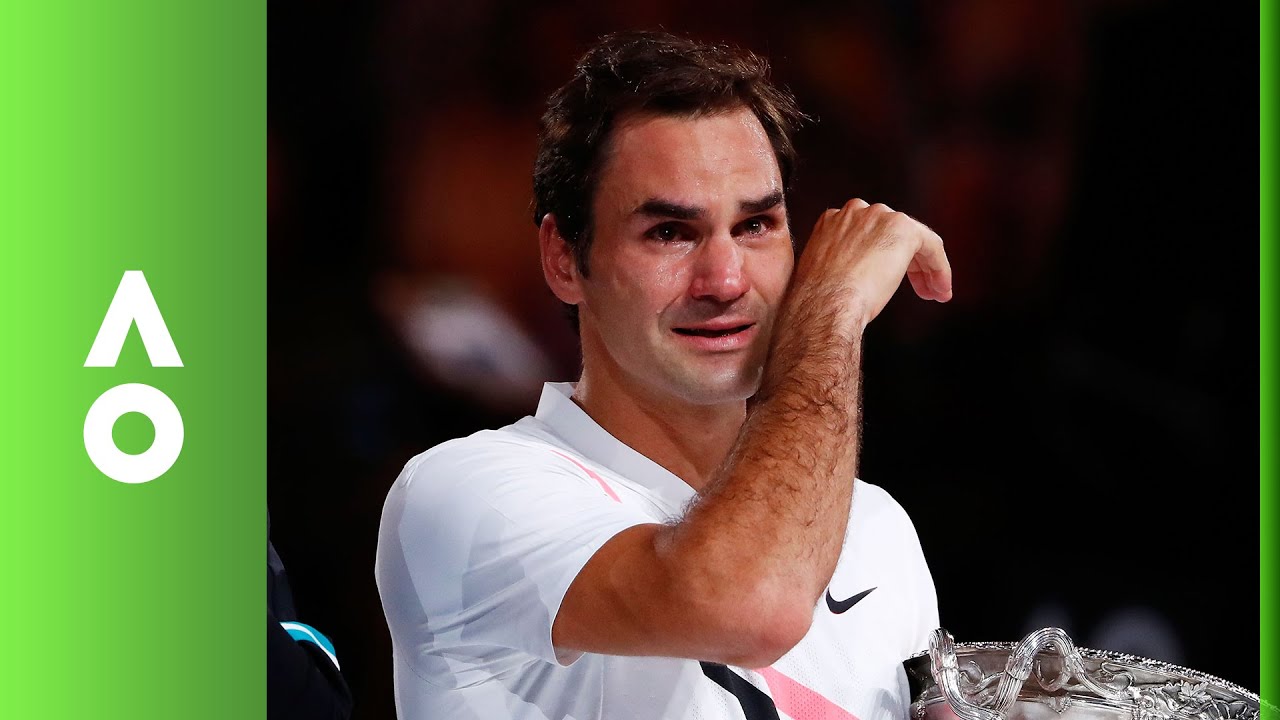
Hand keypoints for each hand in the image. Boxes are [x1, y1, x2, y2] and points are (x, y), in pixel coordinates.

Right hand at [790, 199, 951, 332]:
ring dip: (925, 268)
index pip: (867, 233)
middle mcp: (856, 211)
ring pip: (913, 240)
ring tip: (933, 292)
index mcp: (832, 221)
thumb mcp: (824, 273)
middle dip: (907, 263)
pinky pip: (931, 244)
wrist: (826, 302)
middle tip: (920, 288)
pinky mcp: (903, 229)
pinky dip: (939, 267)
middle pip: (892, 234)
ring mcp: (879, 217)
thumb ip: (840, 263)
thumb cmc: (821, 299)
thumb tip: (855, 277)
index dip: (882, 258)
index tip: (887, 278)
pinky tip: (941, 288)